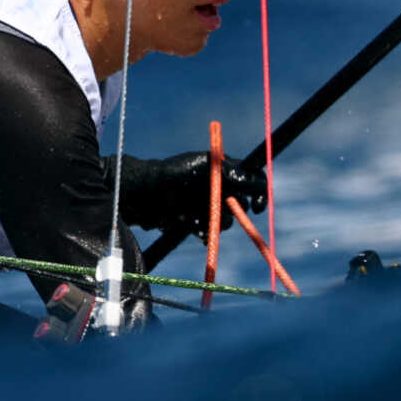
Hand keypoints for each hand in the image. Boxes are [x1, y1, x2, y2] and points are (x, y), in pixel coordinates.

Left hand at [120, 151, 270, 234]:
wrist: (140, 195)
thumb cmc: (168, 174)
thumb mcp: (200, 167)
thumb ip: (228, 171)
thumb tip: (255, 177)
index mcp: (222, 169)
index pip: (252, 177)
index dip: (260, 191)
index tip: (257, 206)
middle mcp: (218, 186)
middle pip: (242, 203)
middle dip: (233, 212)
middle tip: (220, 216)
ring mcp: (207, 204)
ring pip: (227, 220)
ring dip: (216, 223)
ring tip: (197, 220)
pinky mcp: (196, 220)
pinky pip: (211, 232)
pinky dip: (205, 233)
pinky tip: (193, 229)